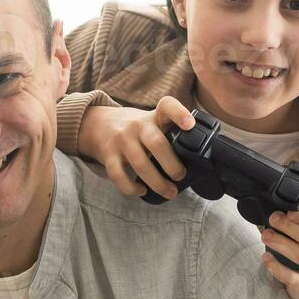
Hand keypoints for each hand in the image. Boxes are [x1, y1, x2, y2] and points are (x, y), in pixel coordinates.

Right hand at [77, 97, 194, 200]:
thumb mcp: (154, 121)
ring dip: (157, 183)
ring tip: (169, 193)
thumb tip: (199, 159)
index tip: (190, 125)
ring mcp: (121, 140)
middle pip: (157, 144)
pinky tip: (142, 191)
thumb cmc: (137, 129)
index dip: (179, 114)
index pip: (167, 106)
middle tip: (180, 177)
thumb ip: (171, 132)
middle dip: (172, 165)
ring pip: (140, 164)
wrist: (99, 124)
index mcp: (154, 116)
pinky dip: (131, 188)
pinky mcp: (108, 154)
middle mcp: (138, 125)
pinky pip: (118, 175)